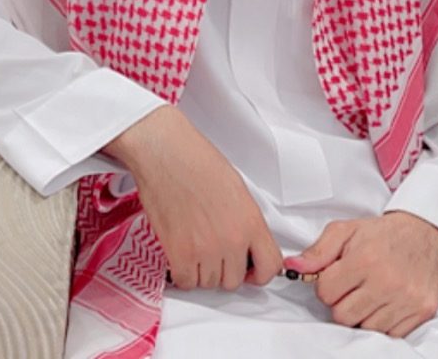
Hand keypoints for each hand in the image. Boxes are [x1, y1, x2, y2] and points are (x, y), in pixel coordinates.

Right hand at [106, 105, 279, 291]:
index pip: (270, 267)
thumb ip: (246, 223)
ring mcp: (205, 250)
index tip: (248, 270)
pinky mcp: (179, 253)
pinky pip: (186, 282)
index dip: (259, 273)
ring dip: (202, 271)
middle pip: (234, 280)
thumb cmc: (198, 163)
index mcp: (251, 222)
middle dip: (224, 270)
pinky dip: (183, 273)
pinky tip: (180, 255)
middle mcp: (232, 240)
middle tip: (213, 253)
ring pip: (209, 283)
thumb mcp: (239, 192)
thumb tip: (246, 245)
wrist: (167, 154)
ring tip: (194, 247)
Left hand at [287, 212, 437, 337]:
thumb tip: (292, 267)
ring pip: (366, 328)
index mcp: (366, 259)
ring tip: (372, 293)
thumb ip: (317, 251)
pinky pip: (391, 334)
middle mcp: (388, 281)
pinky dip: (384, 322)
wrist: (425, 231)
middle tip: (354, 287)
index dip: (327, 286)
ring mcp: (407, 299)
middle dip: (343, 303)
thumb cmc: (382, 234)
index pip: (326, 294)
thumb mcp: (346, 231)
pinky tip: (387, 302)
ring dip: (363, 314)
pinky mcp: (423, 310)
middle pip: (343, 316)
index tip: (337, 278)